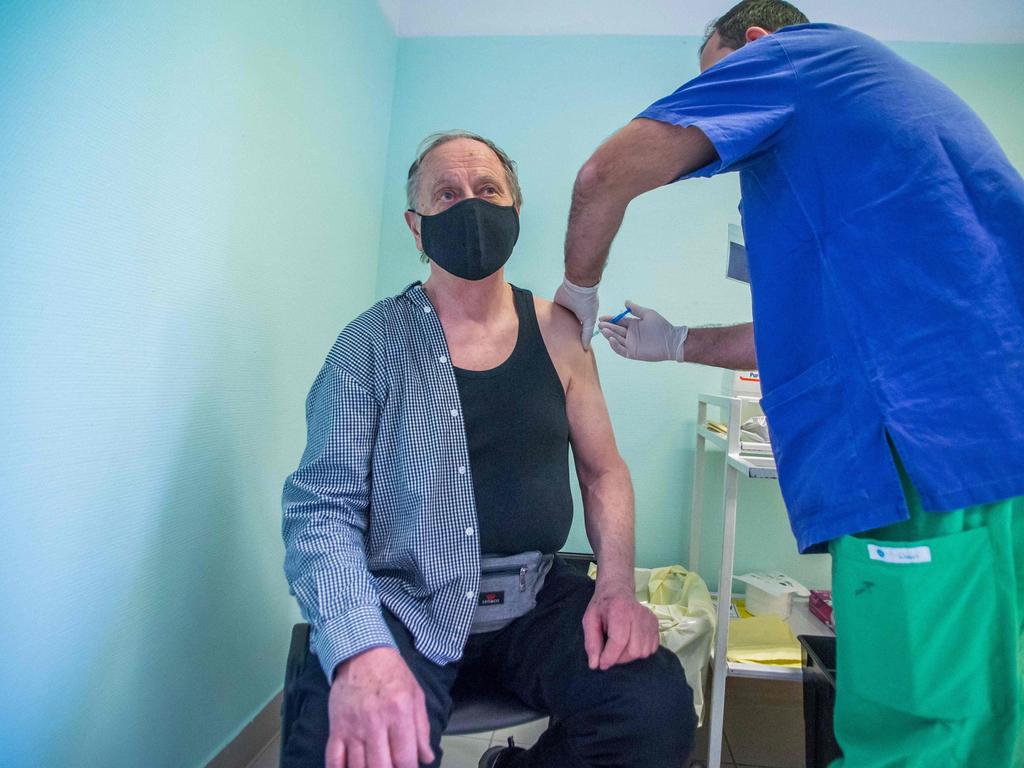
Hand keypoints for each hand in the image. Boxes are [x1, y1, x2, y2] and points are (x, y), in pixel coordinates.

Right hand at [326, 647, 433, 767]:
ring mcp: (353, 726)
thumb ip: (422, 729)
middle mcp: (375, 722)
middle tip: (391, 767)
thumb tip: (426, 758)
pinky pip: (333, 759)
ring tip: (374, 767)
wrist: (362, 654)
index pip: (405, 758)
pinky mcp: (336, 727)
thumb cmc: (393, 674)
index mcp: (399, 713)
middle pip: (381, 767)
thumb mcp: (416, 696)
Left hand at [554, 277, 599, 349]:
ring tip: (553, 340)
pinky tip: (547, 329)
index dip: (576, 339)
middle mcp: (574, 314)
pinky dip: (551, 320)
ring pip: (560, 321)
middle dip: (565, 334)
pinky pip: (553, 314)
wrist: (578, 286)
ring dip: (558, 328)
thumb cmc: (587, 303)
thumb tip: (585, 347)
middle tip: (561, 346)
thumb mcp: (589, 320)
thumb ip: (587, 334)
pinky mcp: (557, 305)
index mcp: (583, 317)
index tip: (572, 349)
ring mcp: (565, 309)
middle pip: (568, 327)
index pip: (579, 330)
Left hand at [582, 584, 660, 670]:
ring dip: (628, 656)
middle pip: (633, 650)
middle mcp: (639, 614)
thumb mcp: (589, 620)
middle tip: (609, 653)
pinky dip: (639, 652)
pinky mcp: (656, 624)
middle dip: (619, 658)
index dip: (610, 657)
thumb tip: (595, 664)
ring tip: (619, 647)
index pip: (619, 640)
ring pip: (643, 652)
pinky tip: (630, 642)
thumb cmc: (602, 607)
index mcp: (619, 610)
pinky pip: (651, 649)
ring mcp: (650, 619)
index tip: (602, 664)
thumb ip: (591, 642)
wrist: (618, 592)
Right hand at [598, 301, 687, 361]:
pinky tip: (611, 339)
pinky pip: (621, 350)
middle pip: (615, 330)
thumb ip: (636, 309)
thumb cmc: (661, 326)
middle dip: (607, 327)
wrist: (671, 341)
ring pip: (616, 339)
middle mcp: (630, 335)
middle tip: (600, 324)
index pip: (618, 322)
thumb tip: (625, 302)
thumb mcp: (648, 314)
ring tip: (603, 329)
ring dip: (609, 335)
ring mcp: (631, 344)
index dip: (610, 319)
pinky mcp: (632, 353)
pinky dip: (615, 345)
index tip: (601, 317)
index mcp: (633, 325)